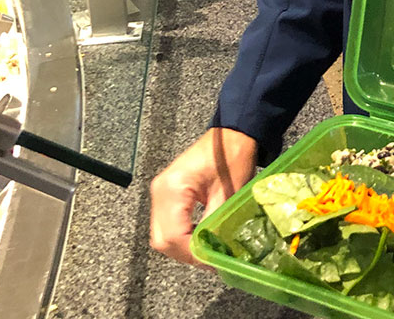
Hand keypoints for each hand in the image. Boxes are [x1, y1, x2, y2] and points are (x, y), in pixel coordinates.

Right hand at [150, 128, 257, 264]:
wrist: (233, 133)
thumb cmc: (232, 156)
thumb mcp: (226, 194)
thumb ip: (213, 226)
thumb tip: (209, 254)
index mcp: (172, 189)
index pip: (172, 235)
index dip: (191, 253)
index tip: (210, 261)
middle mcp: (160, 191)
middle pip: (161, 239)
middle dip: (184, 253)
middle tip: (208, 259)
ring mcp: (161, 191)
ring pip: (161, 234)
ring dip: (181, 246)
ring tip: (205, 249)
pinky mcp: (167, 192)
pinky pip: (166, 222)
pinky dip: (180, 234)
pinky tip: (198, 236)